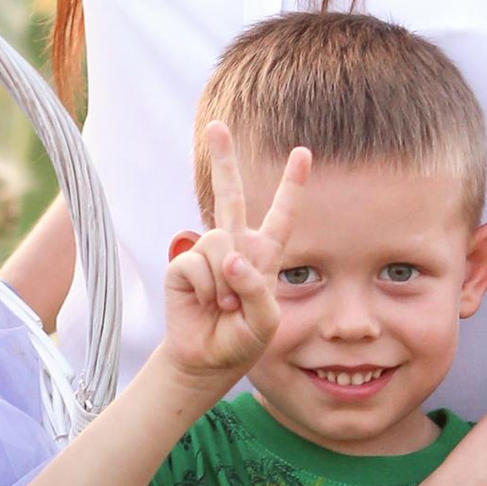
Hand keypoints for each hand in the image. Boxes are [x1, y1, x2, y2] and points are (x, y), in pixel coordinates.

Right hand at [161, 126, 309, 383]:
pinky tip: (206, 303)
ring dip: (225, 282)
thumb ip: (257, 288)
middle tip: (216, 126)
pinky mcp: (183, 265)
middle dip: (223, 159)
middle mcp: (235, 246)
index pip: (282, 214)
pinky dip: (207, 288)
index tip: (303, 153)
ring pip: (219, 242)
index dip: (292, 184)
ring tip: (224, 305)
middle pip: (229, 194)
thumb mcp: (266, 321)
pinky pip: (198, 263)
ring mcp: (208, 254)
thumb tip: (229, 259)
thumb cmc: (242, 340)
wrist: (206, 360)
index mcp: (264, 254)